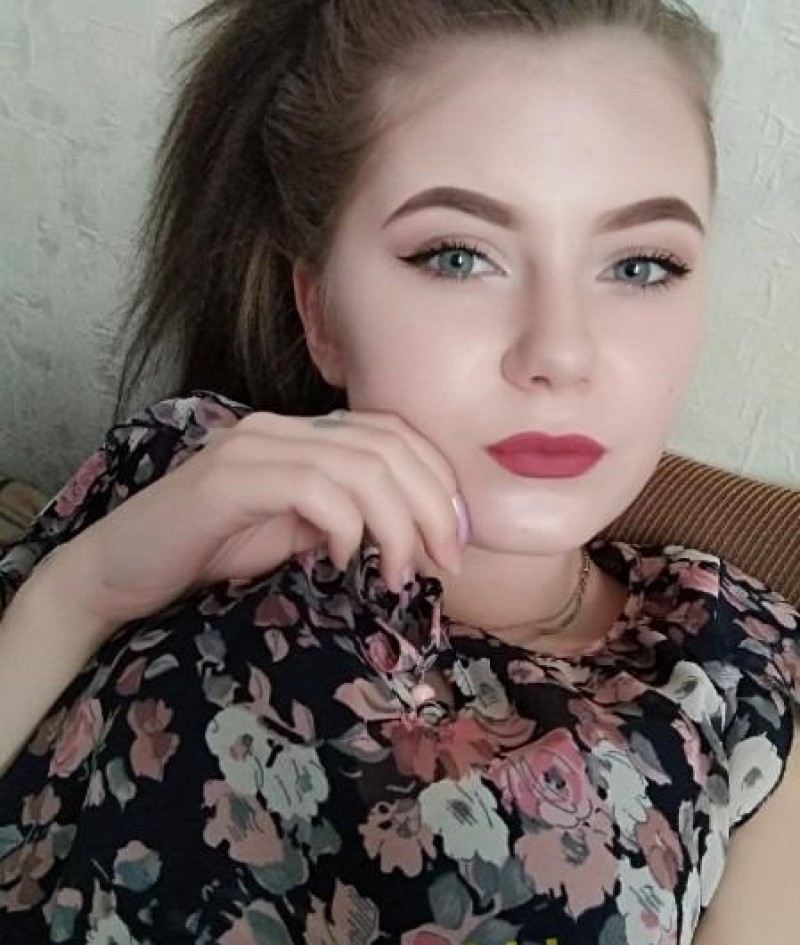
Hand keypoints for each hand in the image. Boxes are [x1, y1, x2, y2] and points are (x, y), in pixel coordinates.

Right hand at [38, 409, 465, 631]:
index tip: (455, 541)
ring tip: (398, 575)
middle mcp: (281, 428)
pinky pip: (312, 488)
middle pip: (388, 446)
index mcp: (303, 435)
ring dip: (397, 525)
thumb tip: (407, 535)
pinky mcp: (227, 478)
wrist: (121, 570)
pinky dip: (344, 527)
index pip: (393, 435)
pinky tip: (340, 562)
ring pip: (361, 466)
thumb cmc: (210, 552)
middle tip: (445, 564)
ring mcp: (253, 447)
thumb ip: (344, 519)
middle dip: (433, 507)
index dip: (438, 482)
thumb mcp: (294, 532)